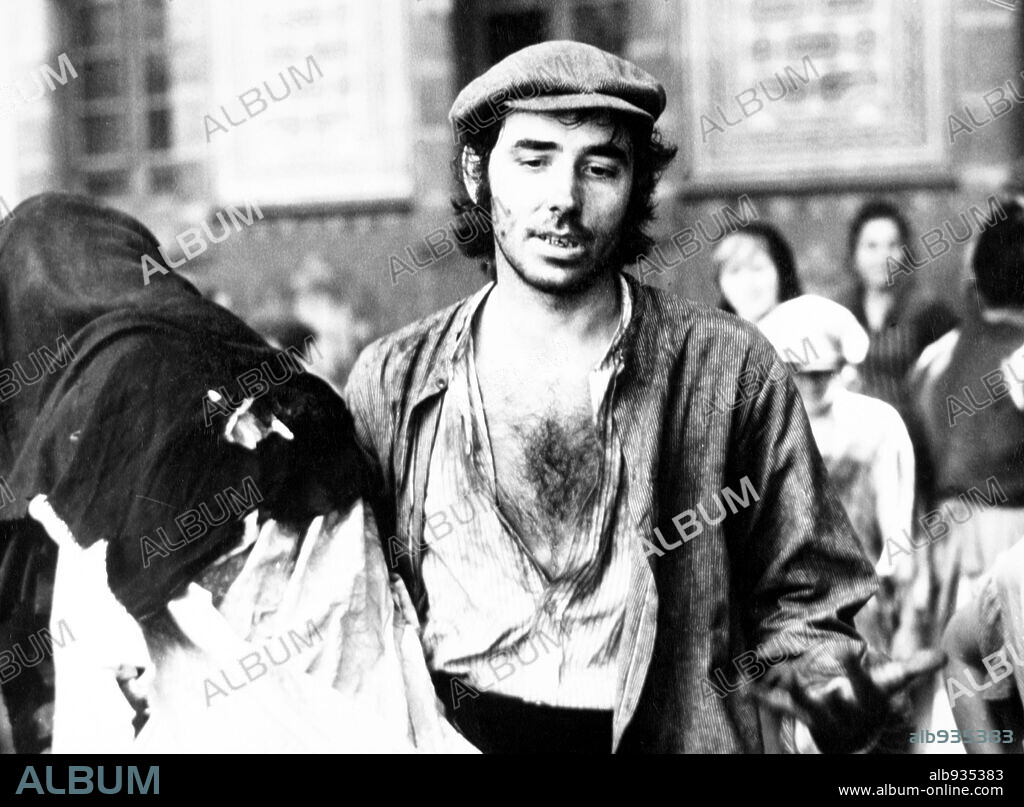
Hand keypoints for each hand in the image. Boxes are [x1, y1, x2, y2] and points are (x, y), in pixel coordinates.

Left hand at [750, 647, 944, 752]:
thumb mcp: (891, 684)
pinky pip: (778, 706)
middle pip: (844, 695)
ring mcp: (822, 715)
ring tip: (786, 674)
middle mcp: (847, 709)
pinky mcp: (800, 715)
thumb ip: (914, 668)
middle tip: (834, 662)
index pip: (872, 682)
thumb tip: (944, 655)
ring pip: (807, 705)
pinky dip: (762, 696)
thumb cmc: (871, 701)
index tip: (851, 649)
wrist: (852, 740)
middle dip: (838, 683)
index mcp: (870, 697)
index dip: (861, 667)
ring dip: (796, 691)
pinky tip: (744, 687)